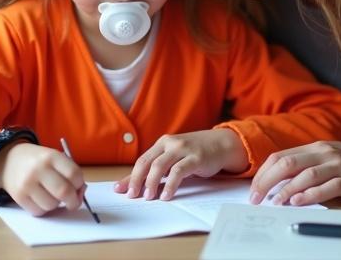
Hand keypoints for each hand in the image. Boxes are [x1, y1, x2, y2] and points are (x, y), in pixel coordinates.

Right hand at [0, 142, 85, 215]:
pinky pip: (39, 211)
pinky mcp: (18, 197)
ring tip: (52, 195)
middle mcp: (39, 169)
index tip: (79, 187)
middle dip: (73, 200)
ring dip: (57, 204)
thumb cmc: (39, 160)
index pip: (73, 174)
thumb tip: (81, 192)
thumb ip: (69, 172)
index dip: (80, 184)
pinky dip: (44, 209)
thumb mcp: (54, 158)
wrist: (9, 161)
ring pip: (52, 205)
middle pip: (64, 191)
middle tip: (73, 202)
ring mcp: (27, 184)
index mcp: (52, 156)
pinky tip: (41, 199)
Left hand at [114, 129, 247, 200]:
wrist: (220, 144)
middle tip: (132, 196)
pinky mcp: (195, 158)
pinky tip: (166, 196)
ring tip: (148, 197)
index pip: (142, 160)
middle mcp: (169, 143)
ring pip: (160, 166)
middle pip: (147, 162)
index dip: (130, 176)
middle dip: (137, 180)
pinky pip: (178, 171)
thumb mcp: (174, 158)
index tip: (119, 190)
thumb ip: (157, 169)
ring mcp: (182, 149)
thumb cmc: (194, 153)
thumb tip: (133, 185)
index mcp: (161, 143)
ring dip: (151, 183)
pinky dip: (170, 185)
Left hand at [250, 141, 340, 205]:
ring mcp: (336, 166)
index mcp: (311, 147)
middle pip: (287, 163)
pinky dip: (310, 195)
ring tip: (274, 201)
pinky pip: (327, 187)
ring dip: (287, 189)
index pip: (280, 156)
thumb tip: (275, 180)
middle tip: (256, 197)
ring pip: (306, 175)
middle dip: (268, 181)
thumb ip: (302, 163)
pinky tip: (298, 201)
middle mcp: (321, 153)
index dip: (264, 172)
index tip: (253, 188)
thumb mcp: (322, 155)